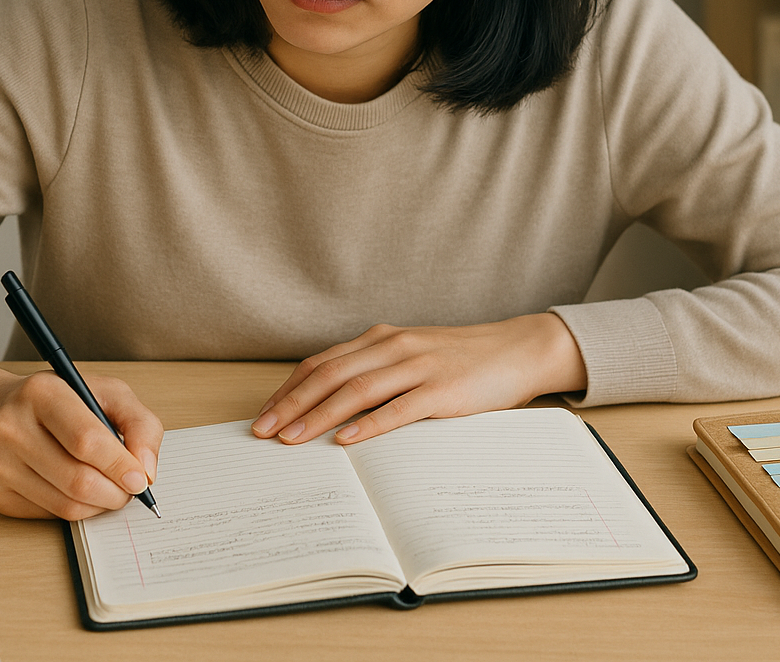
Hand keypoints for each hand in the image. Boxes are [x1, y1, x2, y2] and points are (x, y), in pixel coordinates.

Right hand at [0, 356, 162, 520]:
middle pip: (77, 480)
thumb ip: (139, 423)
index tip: (141, 479)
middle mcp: (10, 427)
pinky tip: (79, 490)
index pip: (86, 440)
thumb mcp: (106, 392)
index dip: (120, 465)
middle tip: (129, 488)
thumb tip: (147, 471)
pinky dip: (76, 509)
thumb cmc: (58, 401)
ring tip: (109, 488)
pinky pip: (50, 515)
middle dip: (115, 492)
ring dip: (99, 505)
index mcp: (41, 392)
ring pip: (66, 505)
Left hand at [250, 313, 586, 445]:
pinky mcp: (443, 388)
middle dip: (291, 405)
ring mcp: (418, 366)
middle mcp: (393, 347)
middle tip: (263, 432)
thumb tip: (329, 409)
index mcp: (381, 339)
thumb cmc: (460, 361)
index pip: (320, 364)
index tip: (263, 415)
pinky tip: (346, 440)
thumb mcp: (410, 358)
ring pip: (356, 390)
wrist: (516, 349)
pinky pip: (398, 407)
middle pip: (329, 375)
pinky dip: (369, 424)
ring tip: (292, 439)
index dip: (288, 390)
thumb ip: (375, 374)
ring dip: (318, 416)